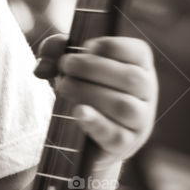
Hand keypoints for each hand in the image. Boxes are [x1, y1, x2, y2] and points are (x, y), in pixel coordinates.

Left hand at [34, 34, 157, 165]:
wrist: (88, 136)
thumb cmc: (84, 89)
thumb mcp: (71, 65)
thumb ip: (55, 52)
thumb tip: (42, 65)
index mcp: (141, 66)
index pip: (137, 52)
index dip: (110, 46)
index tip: (84, 48)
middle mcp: (147, 92)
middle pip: (130, 78)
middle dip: (92, 68)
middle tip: (65, 66)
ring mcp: (140, 120)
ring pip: (123, 106)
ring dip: (89, 93)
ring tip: (63, 87)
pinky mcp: (126, 143)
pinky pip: (115, 135)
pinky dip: (95, 122)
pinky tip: (78, 111)